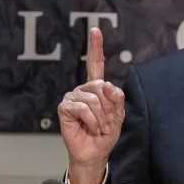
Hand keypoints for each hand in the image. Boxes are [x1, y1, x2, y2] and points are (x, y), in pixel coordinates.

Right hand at [57, 27, 124, 183]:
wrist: (95, 152)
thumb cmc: (105, 134)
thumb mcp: (118, 115)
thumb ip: (116, 98)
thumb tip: (106, 84)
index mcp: (96, 88)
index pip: (95, 64)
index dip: (95, 47)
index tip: (95, 30)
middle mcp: (83, 90)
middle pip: (100, 86)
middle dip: (108, 108)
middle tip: (106, 123)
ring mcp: (72, 97)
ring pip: (93, 99)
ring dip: (101, 118)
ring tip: (99, 128)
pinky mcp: (65, 108)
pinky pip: (82, 108)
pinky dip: (91, 120)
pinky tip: (90, 128)